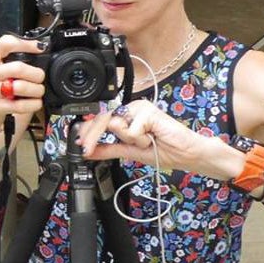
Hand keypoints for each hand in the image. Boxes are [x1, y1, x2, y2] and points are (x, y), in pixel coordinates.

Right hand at [0, 34, 46, 135]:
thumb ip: (11, 59)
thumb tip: (38, 51)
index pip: (7, 43)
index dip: (26, 44)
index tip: (39, 48)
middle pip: (18, 68)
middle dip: (36, 74)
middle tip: (39, 78)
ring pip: (21, 87)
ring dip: (36, 90)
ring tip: (37, 91)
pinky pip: (20, 105)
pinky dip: (33, 104)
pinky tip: (34, 102)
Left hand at [78, 98, 222, 175]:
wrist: (186, 154)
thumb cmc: (163, 151)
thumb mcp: (129, 152)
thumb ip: (109, 149)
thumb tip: (88, 151)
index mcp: (127, 116)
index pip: (101, 120)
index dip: (87, 132)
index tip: (77, 145)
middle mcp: (132, 109)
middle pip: (102, 119)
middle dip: (91, 136)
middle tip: (85, 148)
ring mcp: (140, 108)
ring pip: (116, 124)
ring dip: (129, 141)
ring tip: (147, 142)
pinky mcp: (149, 111)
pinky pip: (131, 129)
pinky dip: (140, 140)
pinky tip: (153, 138)